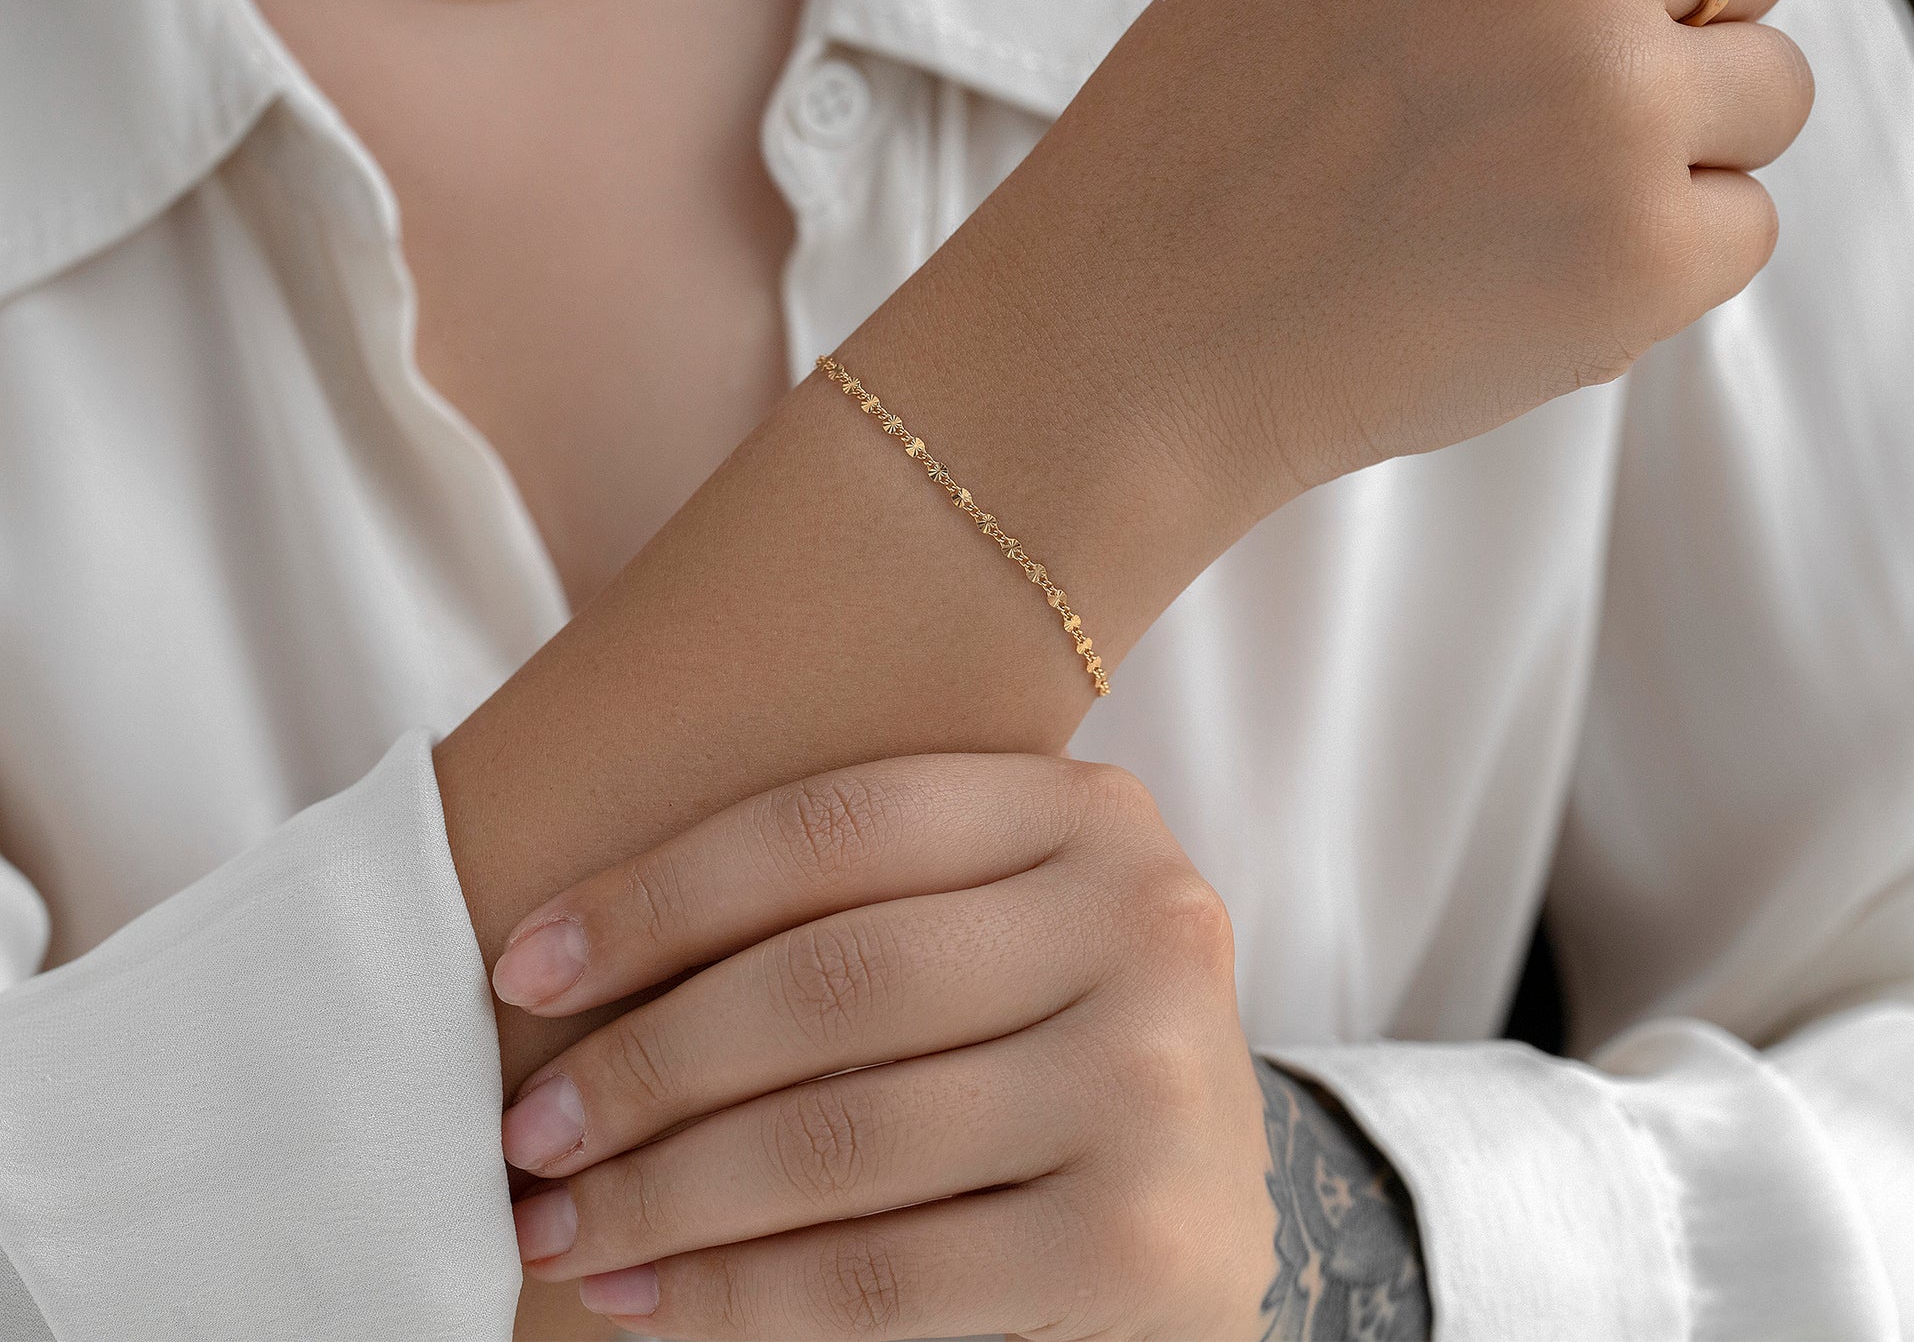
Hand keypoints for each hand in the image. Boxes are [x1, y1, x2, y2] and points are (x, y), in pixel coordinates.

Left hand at [488, 755, 1298, 1338]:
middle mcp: (1148, 923)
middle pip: (830, 981)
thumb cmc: (1040, 1044)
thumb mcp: (991, 931)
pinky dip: (731, 1297)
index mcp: (1092, 813)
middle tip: (526, 1129)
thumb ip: (853, 904)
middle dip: (645, 1064)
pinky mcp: (1138, 1245)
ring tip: (553, 1225)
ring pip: (840, 1138)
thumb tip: (560, 944)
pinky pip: (878, 1278)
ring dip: (660, 1195)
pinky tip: (641, 1302)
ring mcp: (1156, 1083)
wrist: (1200, 1211)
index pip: (834, 826)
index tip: (522, 966)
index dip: (653, 893)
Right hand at [855, 0, 1809, 511]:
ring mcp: (1613, 109)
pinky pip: (1741, 234)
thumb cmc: (1196, 160)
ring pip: (1768, 102)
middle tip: (1562, 118)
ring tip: (1522, 214)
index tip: (1607, 11)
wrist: (1127, 341)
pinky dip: (1660, 268)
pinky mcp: (1638, 257)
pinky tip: (1527, 285)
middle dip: (1682, 36)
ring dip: (1677, 154)